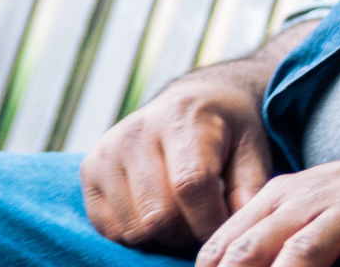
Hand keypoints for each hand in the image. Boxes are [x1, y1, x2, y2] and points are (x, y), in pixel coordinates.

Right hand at [81, 55, 279, 251]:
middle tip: (203, 223)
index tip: (225, 230)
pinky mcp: (88, 169)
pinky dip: (136, 233)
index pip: (191, 185)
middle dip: (188, 233)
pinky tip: (154, 210)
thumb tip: (243, 219)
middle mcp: (136, 131)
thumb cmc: (225, 130)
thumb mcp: (250, 147)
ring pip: (133, 228)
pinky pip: (109, 228)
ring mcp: (107, 150)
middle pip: (159, 214)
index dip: (210, 221)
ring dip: (162, 236)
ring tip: (182, 214)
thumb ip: (250, 185)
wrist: (189, 103)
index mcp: (181, 118)